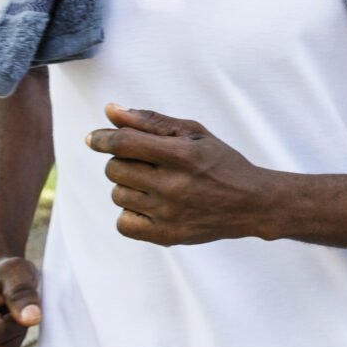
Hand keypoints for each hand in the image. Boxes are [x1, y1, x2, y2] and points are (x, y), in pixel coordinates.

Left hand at [87, 105, 270, 246]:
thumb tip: (110, 110)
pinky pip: (123, 224)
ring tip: (153, 185)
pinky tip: (149, 206)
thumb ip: (151, 121)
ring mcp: (169, 214)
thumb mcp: (194, 133)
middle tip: (145, 164)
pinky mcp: (167, 236)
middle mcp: (174, 186)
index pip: (124, 143)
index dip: (102, 138)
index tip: (94, 139)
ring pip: (117, 195)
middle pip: (115, 169)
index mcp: (182, 155)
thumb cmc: (220, 162)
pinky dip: (130, 214)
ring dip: (128, 187)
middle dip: (123, 162)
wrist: (252, 203)